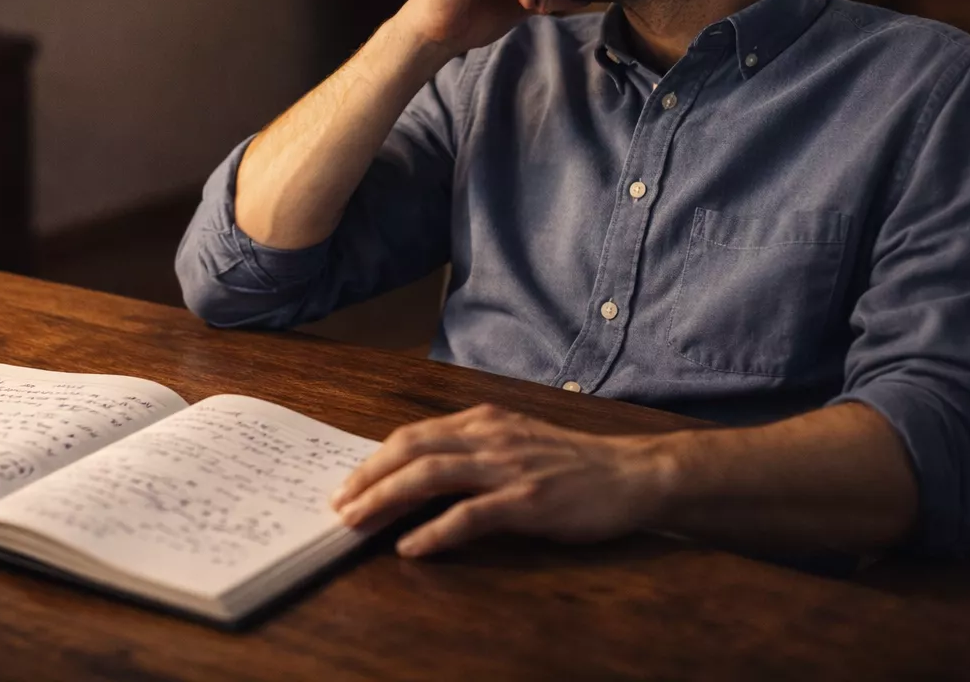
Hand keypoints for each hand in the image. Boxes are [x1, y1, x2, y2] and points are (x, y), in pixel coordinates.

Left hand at [330, 404, 672, 557]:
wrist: (631, 474)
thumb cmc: (571, 464)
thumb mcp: (514, 443)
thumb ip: (470, 451)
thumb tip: (417, 474)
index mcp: (481, 421)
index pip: (412, 435)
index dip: (374, 460)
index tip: (346, 484)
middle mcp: (489, 437)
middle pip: (410, 450)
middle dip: (367, 477)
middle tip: (337, 504)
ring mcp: (508, 467)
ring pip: (430, 475)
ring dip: (386, 499)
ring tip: (357, 522)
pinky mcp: (527, 501)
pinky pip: (470, 515)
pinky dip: (435, 531)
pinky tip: (411, 547)